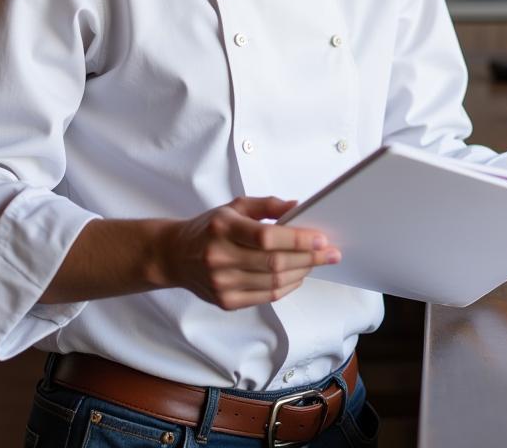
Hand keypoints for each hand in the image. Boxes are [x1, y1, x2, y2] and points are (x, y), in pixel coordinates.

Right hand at [165, 196, 340, 309]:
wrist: (175, 256)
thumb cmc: (209, 228)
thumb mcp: (235, 206)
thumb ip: (267, 205)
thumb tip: (297, 207)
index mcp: (223, 228)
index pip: (266, 237)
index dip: (297, 239)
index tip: (321, 238)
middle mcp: (220, 257)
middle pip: (274, 262)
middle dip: (309, 258)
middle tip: (331, 253)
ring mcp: (222, 283)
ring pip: (273, 282)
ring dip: (302, 272)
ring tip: (317, 262)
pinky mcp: (226, 302)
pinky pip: (266, 297)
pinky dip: (287, 286)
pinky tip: (298, 274)